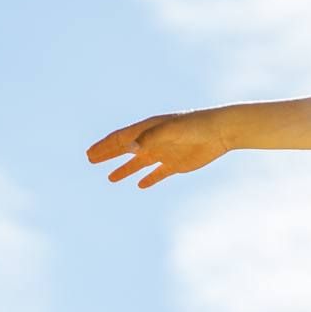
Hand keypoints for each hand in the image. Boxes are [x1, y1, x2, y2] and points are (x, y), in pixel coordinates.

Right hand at [85, 111, 231, 188]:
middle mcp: (153, 140)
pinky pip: (158, 173)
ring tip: (110, 177)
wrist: (220, 132)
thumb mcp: (171, 129)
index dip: (104, 146)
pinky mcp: (177, 164)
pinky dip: (149, 179)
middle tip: (90, 160)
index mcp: (149, 129)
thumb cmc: (195, 126)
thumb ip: (151, 137)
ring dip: (124, 169)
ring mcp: (164, 152)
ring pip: (139, 162)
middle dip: (108, 154)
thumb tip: (131, 147)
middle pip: (125, 148)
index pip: (121, 138)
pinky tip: (140, 184)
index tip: (90, 154)